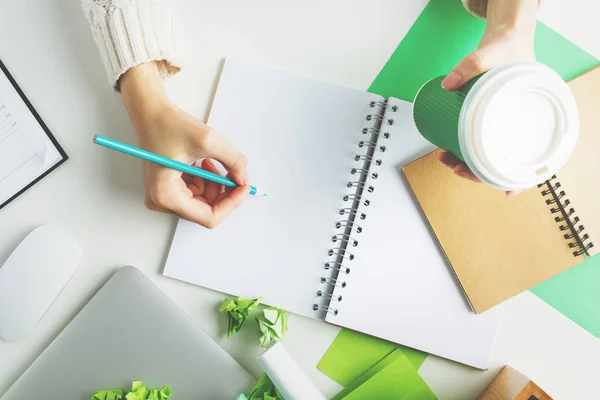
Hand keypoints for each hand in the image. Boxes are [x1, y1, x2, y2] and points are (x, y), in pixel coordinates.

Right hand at [120, 62, 249, 227]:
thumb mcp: (208, 140)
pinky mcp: (166, 188)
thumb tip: (244, 179)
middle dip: (222, 192)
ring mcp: (162, 196)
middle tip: (232, 172)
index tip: (242, 187)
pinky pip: (195, 192)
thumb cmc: (168, 124)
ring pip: (202, 201)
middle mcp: (161, 201)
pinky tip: (201, 162)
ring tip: (210, 161)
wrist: (150, 112)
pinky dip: (205, 180)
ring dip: (213, 183)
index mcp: (166, 195)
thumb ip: (233, 161)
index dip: (230, 204)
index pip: (208, 217)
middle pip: (205, 210)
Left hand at [439, 0, 537, 195]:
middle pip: (501, 162)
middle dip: (478, 172)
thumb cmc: (509, 51)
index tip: (507, 194)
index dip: (522, 180)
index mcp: (530, 118)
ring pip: (486, 155)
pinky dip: (465, 151)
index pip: (532, 158)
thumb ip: (470, 65)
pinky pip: (477, 142)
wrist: (506, 40)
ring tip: (446, 160)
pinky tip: (451, 155)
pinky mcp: (487, 122)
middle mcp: (515, 126)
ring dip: (467, 163)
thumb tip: (446, 85)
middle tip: (457, 169)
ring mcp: (500, 126)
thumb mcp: (492, 54)